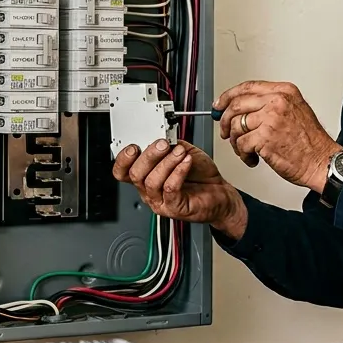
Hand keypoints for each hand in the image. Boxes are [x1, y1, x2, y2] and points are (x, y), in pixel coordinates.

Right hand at [112, 140, 246, 237]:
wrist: (220, 192)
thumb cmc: (200, 175)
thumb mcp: (181, 152)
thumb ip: (168, 144)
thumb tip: (160, 135)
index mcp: (146, 176)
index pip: (122, 171)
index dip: (122, 159)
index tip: (134, 145)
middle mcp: (149, 191)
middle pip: (135, 174)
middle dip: (148, 156)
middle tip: (163, 145)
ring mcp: (160, 201)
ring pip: (151, 182)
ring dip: (166, 162)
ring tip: (180, 152)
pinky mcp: (174, 208)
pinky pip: (170, 189)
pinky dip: (178, 172)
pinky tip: (186, 162)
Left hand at [214, 81, 342, 192]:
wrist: (322, 161)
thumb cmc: (310, 142)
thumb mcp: (294, 111)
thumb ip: (270, 104)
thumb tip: (241, 108)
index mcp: (284, 91)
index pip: (247, 87)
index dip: (228, 96)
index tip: (219, 105)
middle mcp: (277, 101)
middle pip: (236, 104)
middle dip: (226, 121)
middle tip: (226, 132)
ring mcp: (271, 118)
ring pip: (237, 126)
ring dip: (237, 142)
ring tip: (247, 150)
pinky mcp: (265, 137)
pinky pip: (242, 144)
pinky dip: (244, 154)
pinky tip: (253, 158)